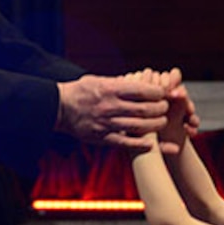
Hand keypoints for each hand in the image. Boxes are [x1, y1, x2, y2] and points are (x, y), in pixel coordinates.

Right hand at [58, 72, 172, 150]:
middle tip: (166, 108)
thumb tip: (139, 80)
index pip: (141, 90)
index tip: (163, 93)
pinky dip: (140, 144)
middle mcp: (110, 106)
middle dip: (160, 108)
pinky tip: (151, 144)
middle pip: (144, 109)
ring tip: (162, 122)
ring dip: (155, 125)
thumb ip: (118, 82)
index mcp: (110, 89)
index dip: (157, 92)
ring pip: (138, 126)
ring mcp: (106, 123)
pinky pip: (125, 143)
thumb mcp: (98, 80)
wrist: (58, 108)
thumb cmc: (80, 92)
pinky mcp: (102, 138)